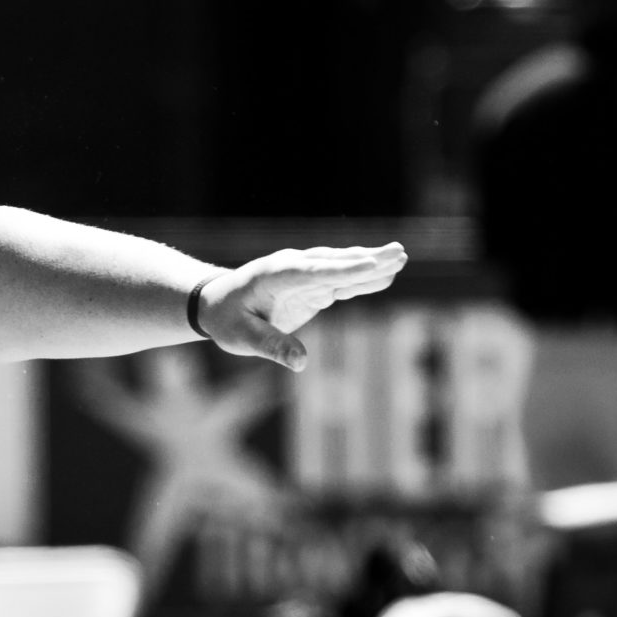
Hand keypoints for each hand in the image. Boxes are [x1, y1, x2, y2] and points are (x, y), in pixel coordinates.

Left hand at [196, 243, 407, 370]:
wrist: (216, 304)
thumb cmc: (227, 321)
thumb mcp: (242, 338)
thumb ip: (272, 346)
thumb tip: (301, 363)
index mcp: (274, 275)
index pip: (313, 272)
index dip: (342, 269)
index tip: (370, 264)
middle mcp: (292, 268)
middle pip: (334, 263)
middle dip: (366, 259)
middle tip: (398, 253)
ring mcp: (304, 274)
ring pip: (341, 268)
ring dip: (370, 263)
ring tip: (401, 256)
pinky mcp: (312, 285)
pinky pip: (340, 281)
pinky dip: (362, 279)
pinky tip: (385, 276)